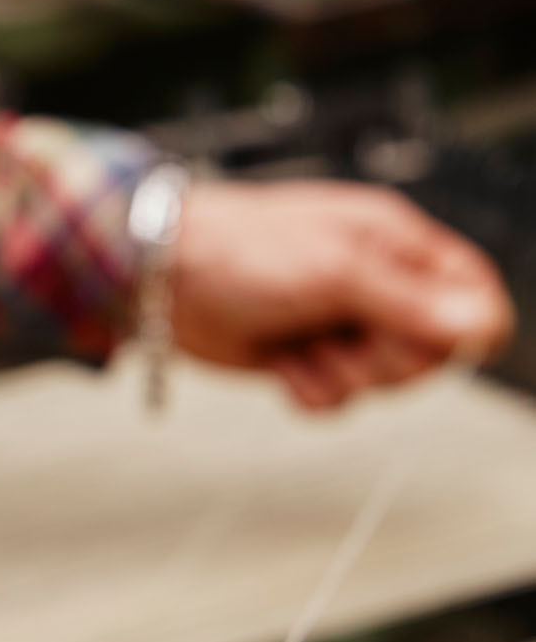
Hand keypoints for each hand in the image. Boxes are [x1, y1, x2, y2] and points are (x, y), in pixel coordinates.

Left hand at [172, 180, 513, 409]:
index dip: (465, 328)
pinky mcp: (309, 356)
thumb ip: (410, 302)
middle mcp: (376, 283)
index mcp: (397, 243)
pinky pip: (338, 398)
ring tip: (302, 342)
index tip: (440, 345)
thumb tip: (482, 325)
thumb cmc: (240, 249)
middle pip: (430, 351)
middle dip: (386, 360)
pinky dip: (310, 390)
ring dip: (339, 375)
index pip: (472, 292)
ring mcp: (342, 323)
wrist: (160, 277)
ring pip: (382, 382)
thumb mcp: (336, 270)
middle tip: (343, 336)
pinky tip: (281, 362)